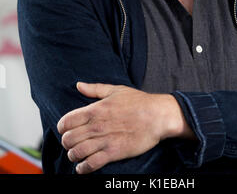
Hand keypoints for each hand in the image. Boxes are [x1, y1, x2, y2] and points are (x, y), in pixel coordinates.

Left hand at [57, 82, 194, 173]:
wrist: (157, 115)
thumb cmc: (138, 101)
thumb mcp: (115, 89)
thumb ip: (94, 88)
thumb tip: (78, 85)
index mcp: (95, 109)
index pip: (66, 121)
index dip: (62, 127)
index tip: (65, 130)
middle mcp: (97, 125)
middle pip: (68, 139)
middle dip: (66, 143)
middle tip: (72, 143)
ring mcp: (104, 140)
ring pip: (76, 153)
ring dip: (73, 156)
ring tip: (77, 154)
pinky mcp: (114, 153)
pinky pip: (91, 164)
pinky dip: (83, 168)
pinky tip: (83, 166)